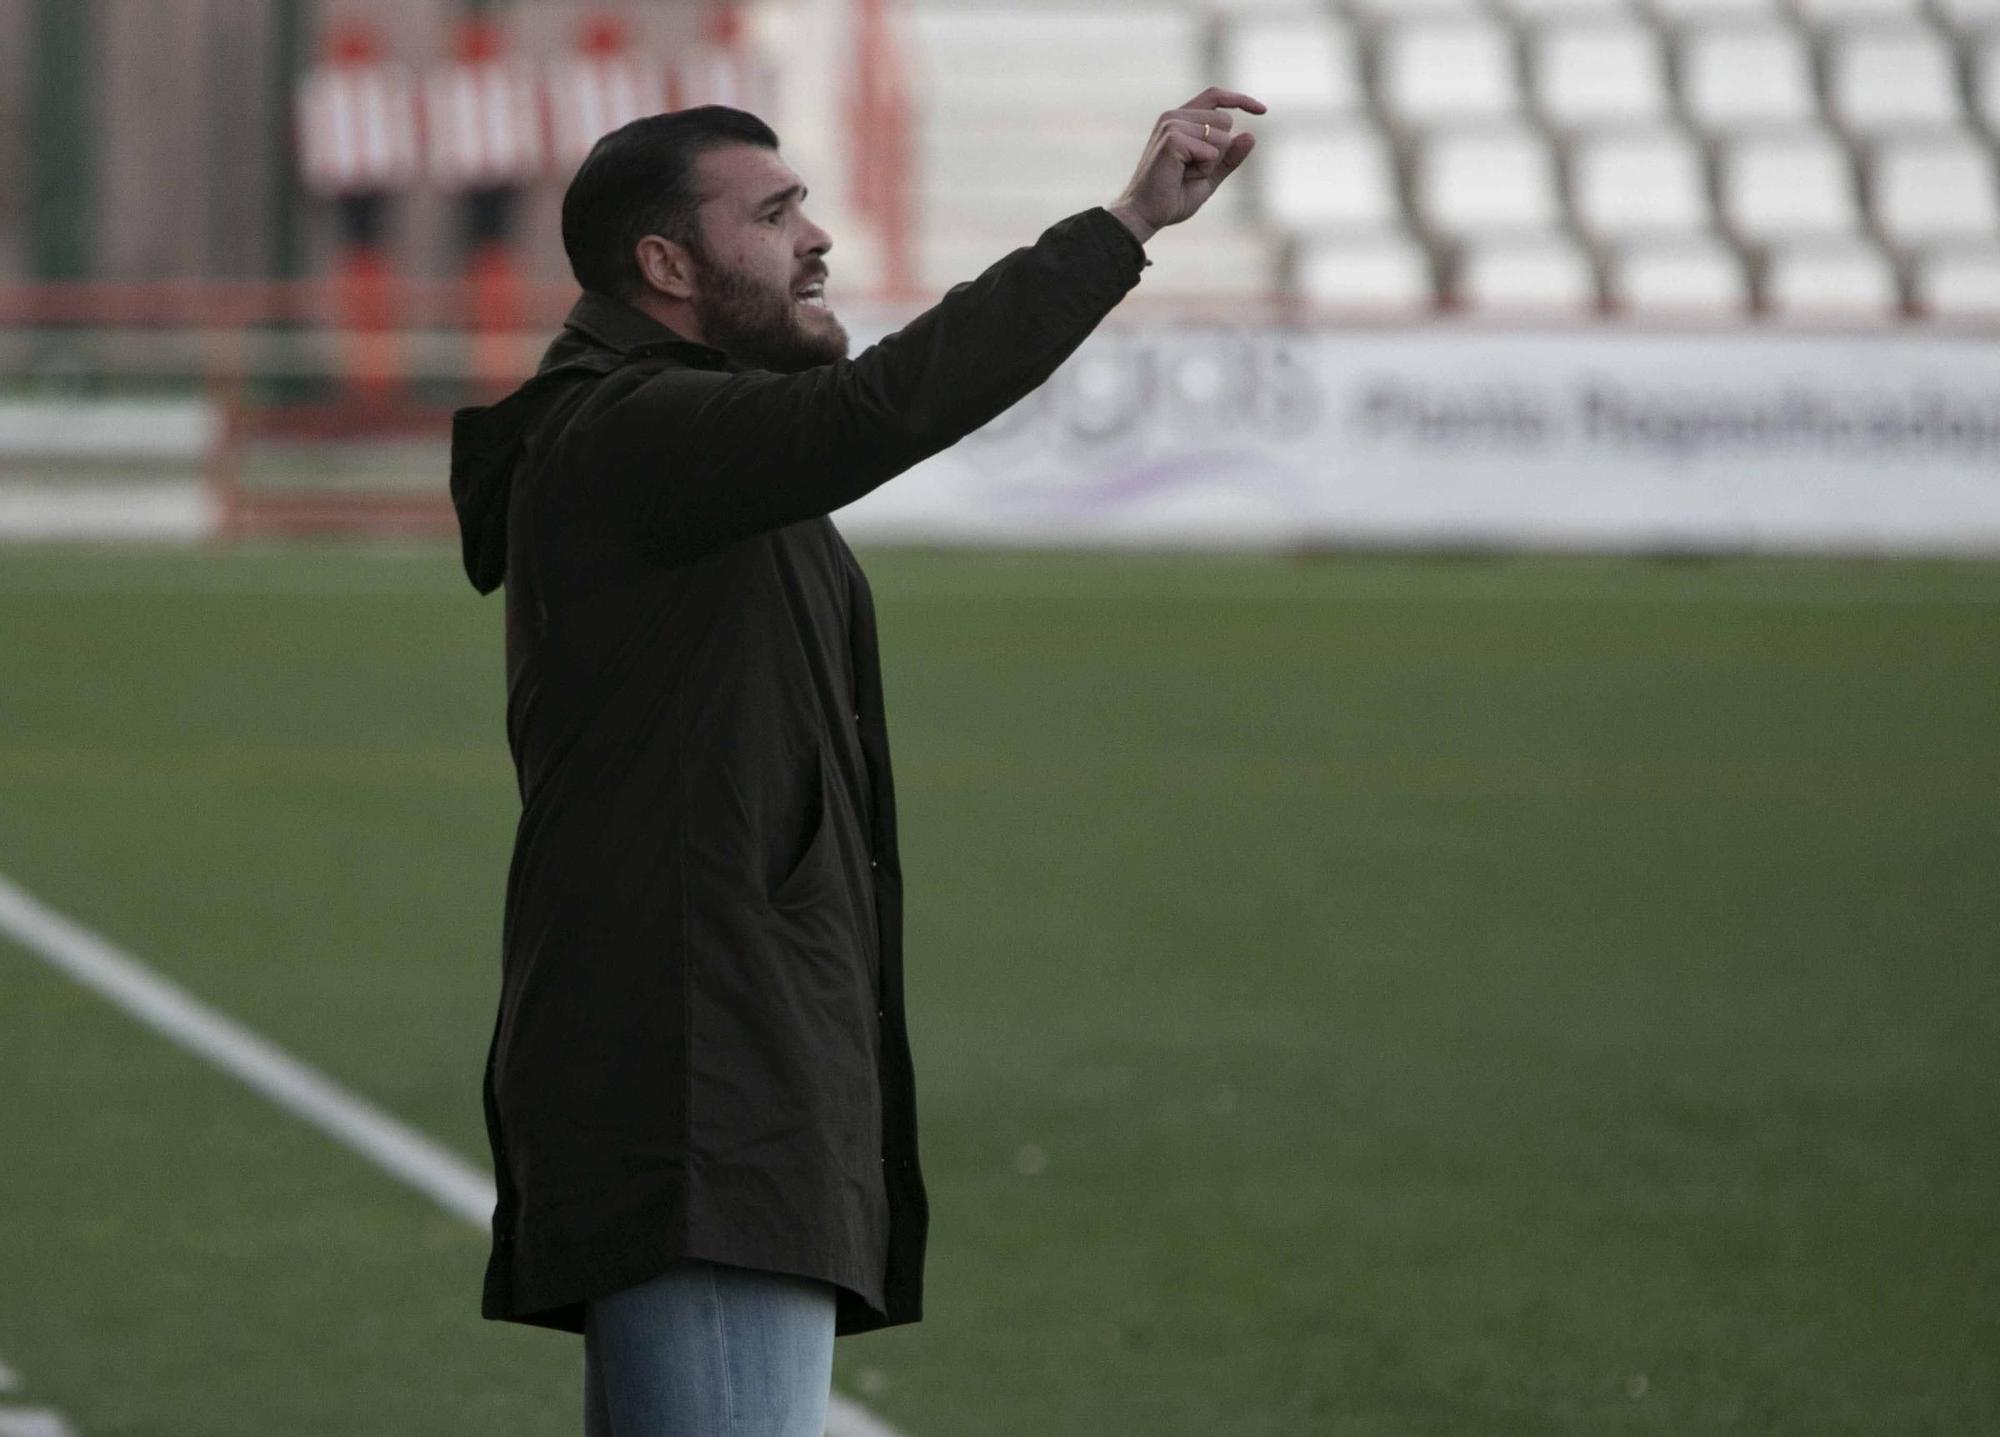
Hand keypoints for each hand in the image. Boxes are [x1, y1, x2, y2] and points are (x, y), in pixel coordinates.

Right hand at [1107, 88, 1265, 244]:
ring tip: (1184, 175)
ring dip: (1210, 163)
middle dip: (1220, 151)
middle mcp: (1174, 115)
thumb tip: (1251, 135)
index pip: (1216, 96)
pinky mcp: (1172, 138)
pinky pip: (1211, 152)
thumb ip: (1229, 157)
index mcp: (1180, 119)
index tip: (1264, 110)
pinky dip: (1203, 170)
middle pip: (1225, 121)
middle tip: (1192, 171)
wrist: (1145, 215)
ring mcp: (1171, 124)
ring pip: (1220, 137)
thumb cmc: (1172, 197)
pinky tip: (1181, 177)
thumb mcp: (1209, 176)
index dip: (1241, 99)